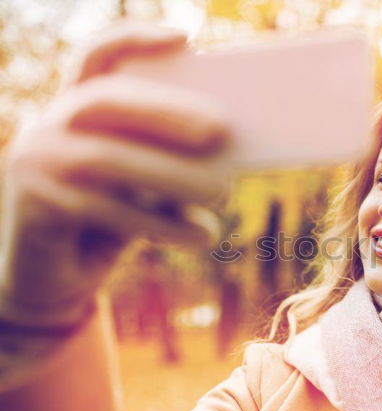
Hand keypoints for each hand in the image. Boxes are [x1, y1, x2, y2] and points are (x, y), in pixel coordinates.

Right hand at [0, 24, 231, 328]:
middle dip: (166, 111)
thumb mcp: (146, 187)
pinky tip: (205, 235)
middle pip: (105, 101)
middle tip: (222, 129)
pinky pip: (107, 210)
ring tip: (224, 193)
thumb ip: (170, 160)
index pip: (95, 57)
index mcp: (74, 109)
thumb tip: (231, 145)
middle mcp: (47, 126)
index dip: (134, 39)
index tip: (185, 37)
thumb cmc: (113, 225)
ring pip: (107, 158)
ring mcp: (32, 164)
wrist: (60, 283)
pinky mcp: (33, 208)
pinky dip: (164, 224)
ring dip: (174, 175)